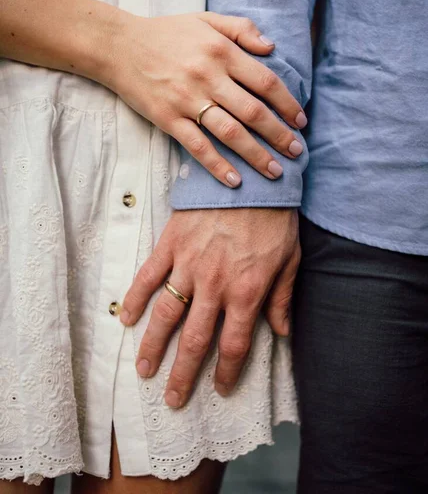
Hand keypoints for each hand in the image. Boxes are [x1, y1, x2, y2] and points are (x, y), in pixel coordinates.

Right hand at [104, 11, 306, 186]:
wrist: (118, 46)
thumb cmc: (165, 33)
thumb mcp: (205, 19)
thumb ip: (241, 28)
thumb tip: (272, 47)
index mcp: (221, 51)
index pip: (265, 82)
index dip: (287, 104)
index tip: (301, 121)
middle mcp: (208, 77)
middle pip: (253, 112)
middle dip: (279, 135)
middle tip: (297, 152)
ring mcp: (187, 100)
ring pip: (230, 133)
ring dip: (256, 155)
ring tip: (275, 172)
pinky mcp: (168, 119)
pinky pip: (197, 147)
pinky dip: (218, 165)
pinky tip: (235, 180)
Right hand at [120, 208, 300, 407]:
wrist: (252, 177)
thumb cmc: (274, 217)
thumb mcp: (289, 259)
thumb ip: (281, 298)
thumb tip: (281, 332)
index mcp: (247, 292)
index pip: (234, 344)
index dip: (227, 371)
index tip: (219, 388)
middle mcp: (215, 286)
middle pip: (195, 340)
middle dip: (183, 373)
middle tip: (173, 397)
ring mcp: (189, 265)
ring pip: (166, 314)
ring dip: (153, 345)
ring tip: (144, 370)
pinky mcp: (172, 244)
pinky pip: (148, 276)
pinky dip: (136, 298)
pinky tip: (126, 319)